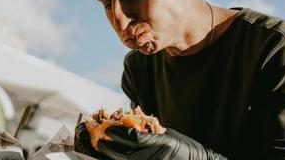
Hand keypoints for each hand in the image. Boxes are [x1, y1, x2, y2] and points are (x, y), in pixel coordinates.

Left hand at [97, 126, 226, 159]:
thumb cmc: (184, 147)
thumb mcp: (167, 135)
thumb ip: (149, 132)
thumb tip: (131, 126)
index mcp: (160, 142)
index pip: (134, 138)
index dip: (119, 133)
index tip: (109, 128)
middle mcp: (155, 156)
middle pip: (125, 154)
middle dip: (109, 148)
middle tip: (100, 141)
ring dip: (111, 157)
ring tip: (102, 150)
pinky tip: (113, 158)